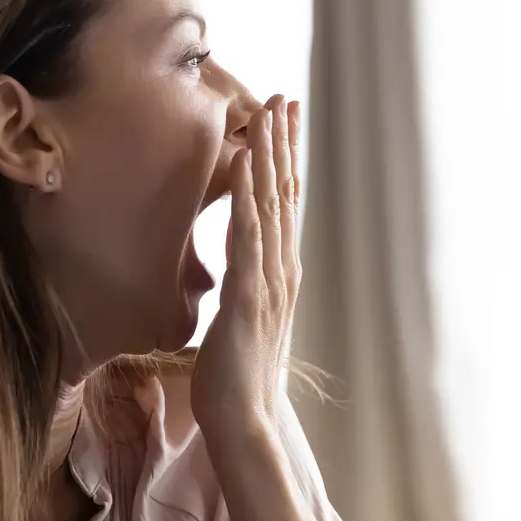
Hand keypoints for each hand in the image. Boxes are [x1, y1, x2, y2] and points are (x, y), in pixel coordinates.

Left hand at [192, 94, 301, 444]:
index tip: (284, 125)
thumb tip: (238, 275)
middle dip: (284, 145)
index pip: (285, 209)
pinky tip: (244, 163)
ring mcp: (268, 282)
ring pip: (271, 206)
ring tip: (268, 113)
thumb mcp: (241, 323)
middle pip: (285, 196)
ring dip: (269, 157)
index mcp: (278, 276)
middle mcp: (281, 272)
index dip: (286, 164)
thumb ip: (244, 292)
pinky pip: (247, 237)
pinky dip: (246, 196)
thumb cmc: (234, 378)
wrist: (243, 421)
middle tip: (285, 98)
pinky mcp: (248, 296)